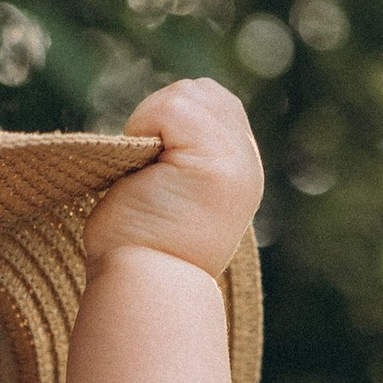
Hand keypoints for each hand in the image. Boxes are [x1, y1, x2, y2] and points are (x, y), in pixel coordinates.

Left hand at [82, 77, 263, 279]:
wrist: (144, 291)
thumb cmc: (136, 253)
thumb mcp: (168, 195)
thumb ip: (179, 159)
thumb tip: (155, 132)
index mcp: (237, 170)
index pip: (211, 105)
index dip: (171, 122)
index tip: (153, 169)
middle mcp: (245, 162)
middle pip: (201, 92)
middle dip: (162, 117)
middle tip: (146, 173)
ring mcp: (236, 160)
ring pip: (186, 93)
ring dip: (149, 123)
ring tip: (145, 176)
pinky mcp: (215, 162)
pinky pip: (171, 106)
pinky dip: (143, 127)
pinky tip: (142, 173)